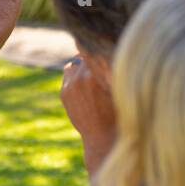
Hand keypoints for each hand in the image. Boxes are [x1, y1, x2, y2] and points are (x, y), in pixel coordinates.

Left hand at [60, 57, 116, 174]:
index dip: (100, 49)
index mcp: (96, 75)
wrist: (103, 137)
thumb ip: (111, 68)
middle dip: (92, 57)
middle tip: (101, 62)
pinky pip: (68, 74)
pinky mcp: (64, 93)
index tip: (105, 48)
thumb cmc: (120, 111)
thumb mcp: (120, 86)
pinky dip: (75, 75)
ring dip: (82, 65)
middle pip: (84, 55)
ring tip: (93, 73)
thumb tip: (111, 50)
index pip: (94, 51)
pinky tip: (86, 83)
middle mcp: (80, 78)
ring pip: (74, 63)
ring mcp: (69, 86)